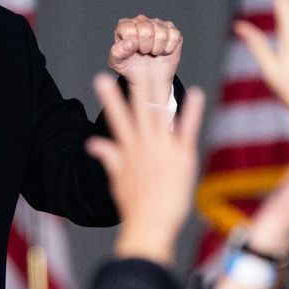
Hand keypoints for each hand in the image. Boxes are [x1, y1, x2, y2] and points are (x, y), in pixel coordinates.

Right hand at [87, 72, 208, 263]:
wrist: (150, 225)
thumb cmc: (135, 208)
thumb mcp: (117, 181)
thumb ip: (109, 157)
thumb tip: (92, 143)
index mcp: (128, 151)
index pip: (117, 119)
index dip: (110, 99)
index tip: (101, 79)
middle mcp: (145, 146)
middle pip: (139, 110)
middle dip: (135, 86)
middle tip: (135, 64)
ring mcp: (164, 150)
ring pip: (160, 114)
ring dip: (159, 90)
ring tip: (158, 69)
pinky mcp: (183, 157)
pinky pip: (187, 129)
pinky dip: (191, 111)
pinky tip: (195, 93)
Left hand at [107, 15, 184, 100]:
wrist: (147, 77)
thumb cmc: (130, 66)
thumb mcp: (117, 63)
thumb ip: (118, 52)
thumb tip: (128, 43)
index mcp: (125, 25)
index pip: (130, 30)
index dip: (132, 46)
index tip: (132, 51)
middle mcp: (141, 20)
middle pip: (146, 31)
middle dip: (145, 48)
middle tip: (143, 53)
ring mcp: (157, 24)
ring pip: (161, 34)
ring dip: (157, 49)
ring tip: (152, 52)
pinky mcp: (172, 30)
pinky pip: (174, 37)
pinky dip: (168, 49)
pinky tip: (162, 51)